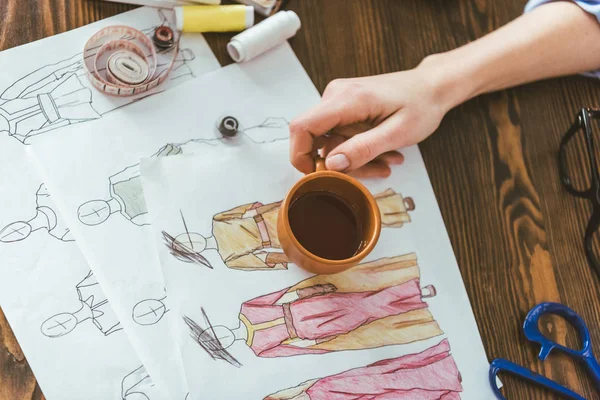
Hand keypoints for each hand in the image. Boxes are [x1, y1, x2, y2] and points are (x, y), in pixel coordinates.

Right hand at [289, 66, 449, 177]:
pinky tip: (383, 152)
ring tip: (388, 159)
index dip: (301, 156)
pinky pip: (340, 136)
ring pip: (331, 142)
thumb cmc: (421, 104)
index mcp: (346, 98)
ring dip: (356, 158)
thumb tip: (332, 165)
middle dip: (343, 163)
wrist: (432, 86)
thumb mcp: (398, 133)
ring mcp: (338, 100)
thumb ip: (363, 149)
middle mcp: (336, 95)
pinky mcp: (344, 107)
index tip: (317, 176)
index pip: (302, 128)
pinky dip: (358, 149)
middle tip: (377, 170)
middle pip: (318, 141)